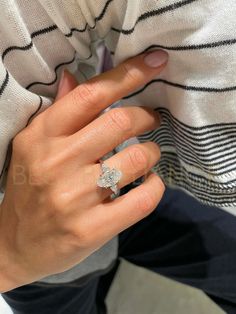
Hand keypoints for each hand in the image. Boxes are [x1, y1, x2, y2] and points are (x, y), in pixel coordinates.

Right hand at [0, 50, 167, 291]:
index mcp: (41, 136)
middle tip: (151, 119)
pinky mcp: (90, 229)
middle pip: (120, 122)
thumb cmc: (27, 190)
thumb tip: (74, 78)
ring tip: (148, 154)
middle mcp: (56, 162)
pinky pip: (142, 199)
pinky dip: (156, 186)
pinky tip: (150, 182)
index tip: (156, 62)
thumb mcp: (31, 146)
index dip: (127, 74)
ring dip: (151, 152)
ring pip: (135, 159)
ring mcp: (73, 198)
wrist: (12, 245)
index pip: (90, 95)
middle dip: (146, 117)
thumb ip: (56, 112)